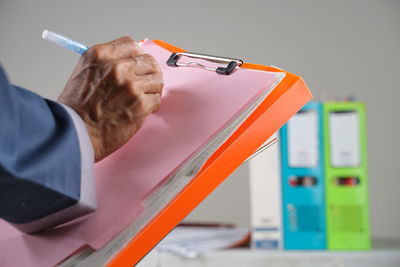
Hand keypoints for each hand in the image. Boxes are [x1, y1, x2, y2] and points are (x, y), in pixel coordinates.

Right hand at [58, 37, 163, 161]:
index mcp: (100, 55)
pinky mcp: (140, 104)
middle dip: (149, 73)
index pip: (130, 44)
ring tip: (143, 98)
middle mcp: (117, 67)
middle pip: (148, 61)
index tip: (138, 64)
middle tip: (146, 83)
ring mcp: (131, 85)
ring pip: (157, 80)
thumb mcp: (83, 73)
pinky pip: (157, 99)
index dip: (136, 55)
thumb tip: (128, 63)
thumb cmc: (76, 109)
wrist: (76, 133)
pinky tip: (141, 110)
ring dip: (152, 90)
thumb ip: (106, 65)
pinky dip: (152, 106)